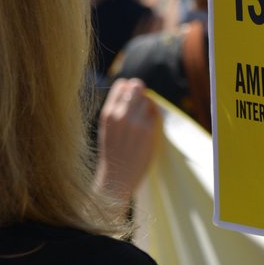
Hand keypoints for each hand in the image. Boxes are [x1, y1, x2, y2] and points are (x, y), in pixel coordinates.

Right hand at [94, 77, 160, 208]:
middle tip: (142, 106)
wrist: (116, 179)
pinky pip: (156, 114)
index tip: (132, 96)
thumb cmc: (113, 152)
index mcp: (108, 114)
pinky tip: (149, 130)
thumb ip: (118, 109)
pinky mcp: (149, 130)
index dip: (129, 88)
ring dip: (149, 108)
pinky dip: (154, 119)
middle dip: (142, 93)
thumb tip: (134, 88)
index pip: (122, 85)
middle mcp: (120, 115)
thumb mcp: (107, 128)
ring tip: (143, 122)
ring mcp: (135, 122)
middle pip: (137, 87)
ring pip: (148, 100)